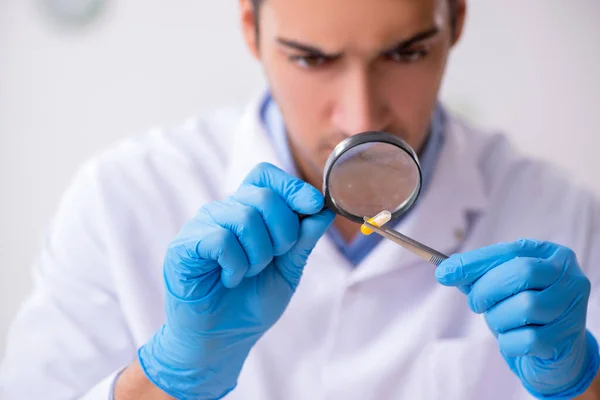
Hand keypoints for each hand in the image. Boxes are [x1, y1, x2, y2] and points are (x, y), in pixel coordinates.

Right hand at [137, 163, 334, 399]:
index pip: (265, 175)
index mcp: (248, 211)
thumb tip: (323, 210)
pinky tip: (229, 280)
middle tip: (274, 259)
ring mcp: (202, 226)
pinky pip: (221, 239)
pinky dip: (236, 265)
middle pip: (263, 195)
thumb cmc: (250, 304)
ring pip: (245, 216)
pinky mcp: (184, 246)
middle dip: (283, 232)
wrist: (221, 341)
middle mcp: (224, 211)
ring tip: (247, 274)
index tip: (313, 206)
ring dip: (258, 255)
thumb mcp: (287, 270)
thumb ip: (303, 240)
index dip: (291, 185)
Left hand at [435, 239, 599, 397]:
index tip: (444, 272)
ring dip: (498, 318)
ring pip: (525, 307)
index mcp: (551, 255)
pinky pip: (527, 339)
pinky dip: (509, 342)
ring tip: (499, 322)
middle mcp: (569, 277)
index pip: (509, 251)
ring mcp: (572, 308)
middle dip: (487, 289)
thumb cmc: (523, 311)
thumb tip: (446, 270)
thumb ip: (478, 276)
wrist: (555, 352)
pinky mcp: (567, 338)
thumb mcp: (502, 287)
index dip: (474, 262)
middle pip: (521, 273)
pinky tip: (512, 340)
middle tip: (475, 303)